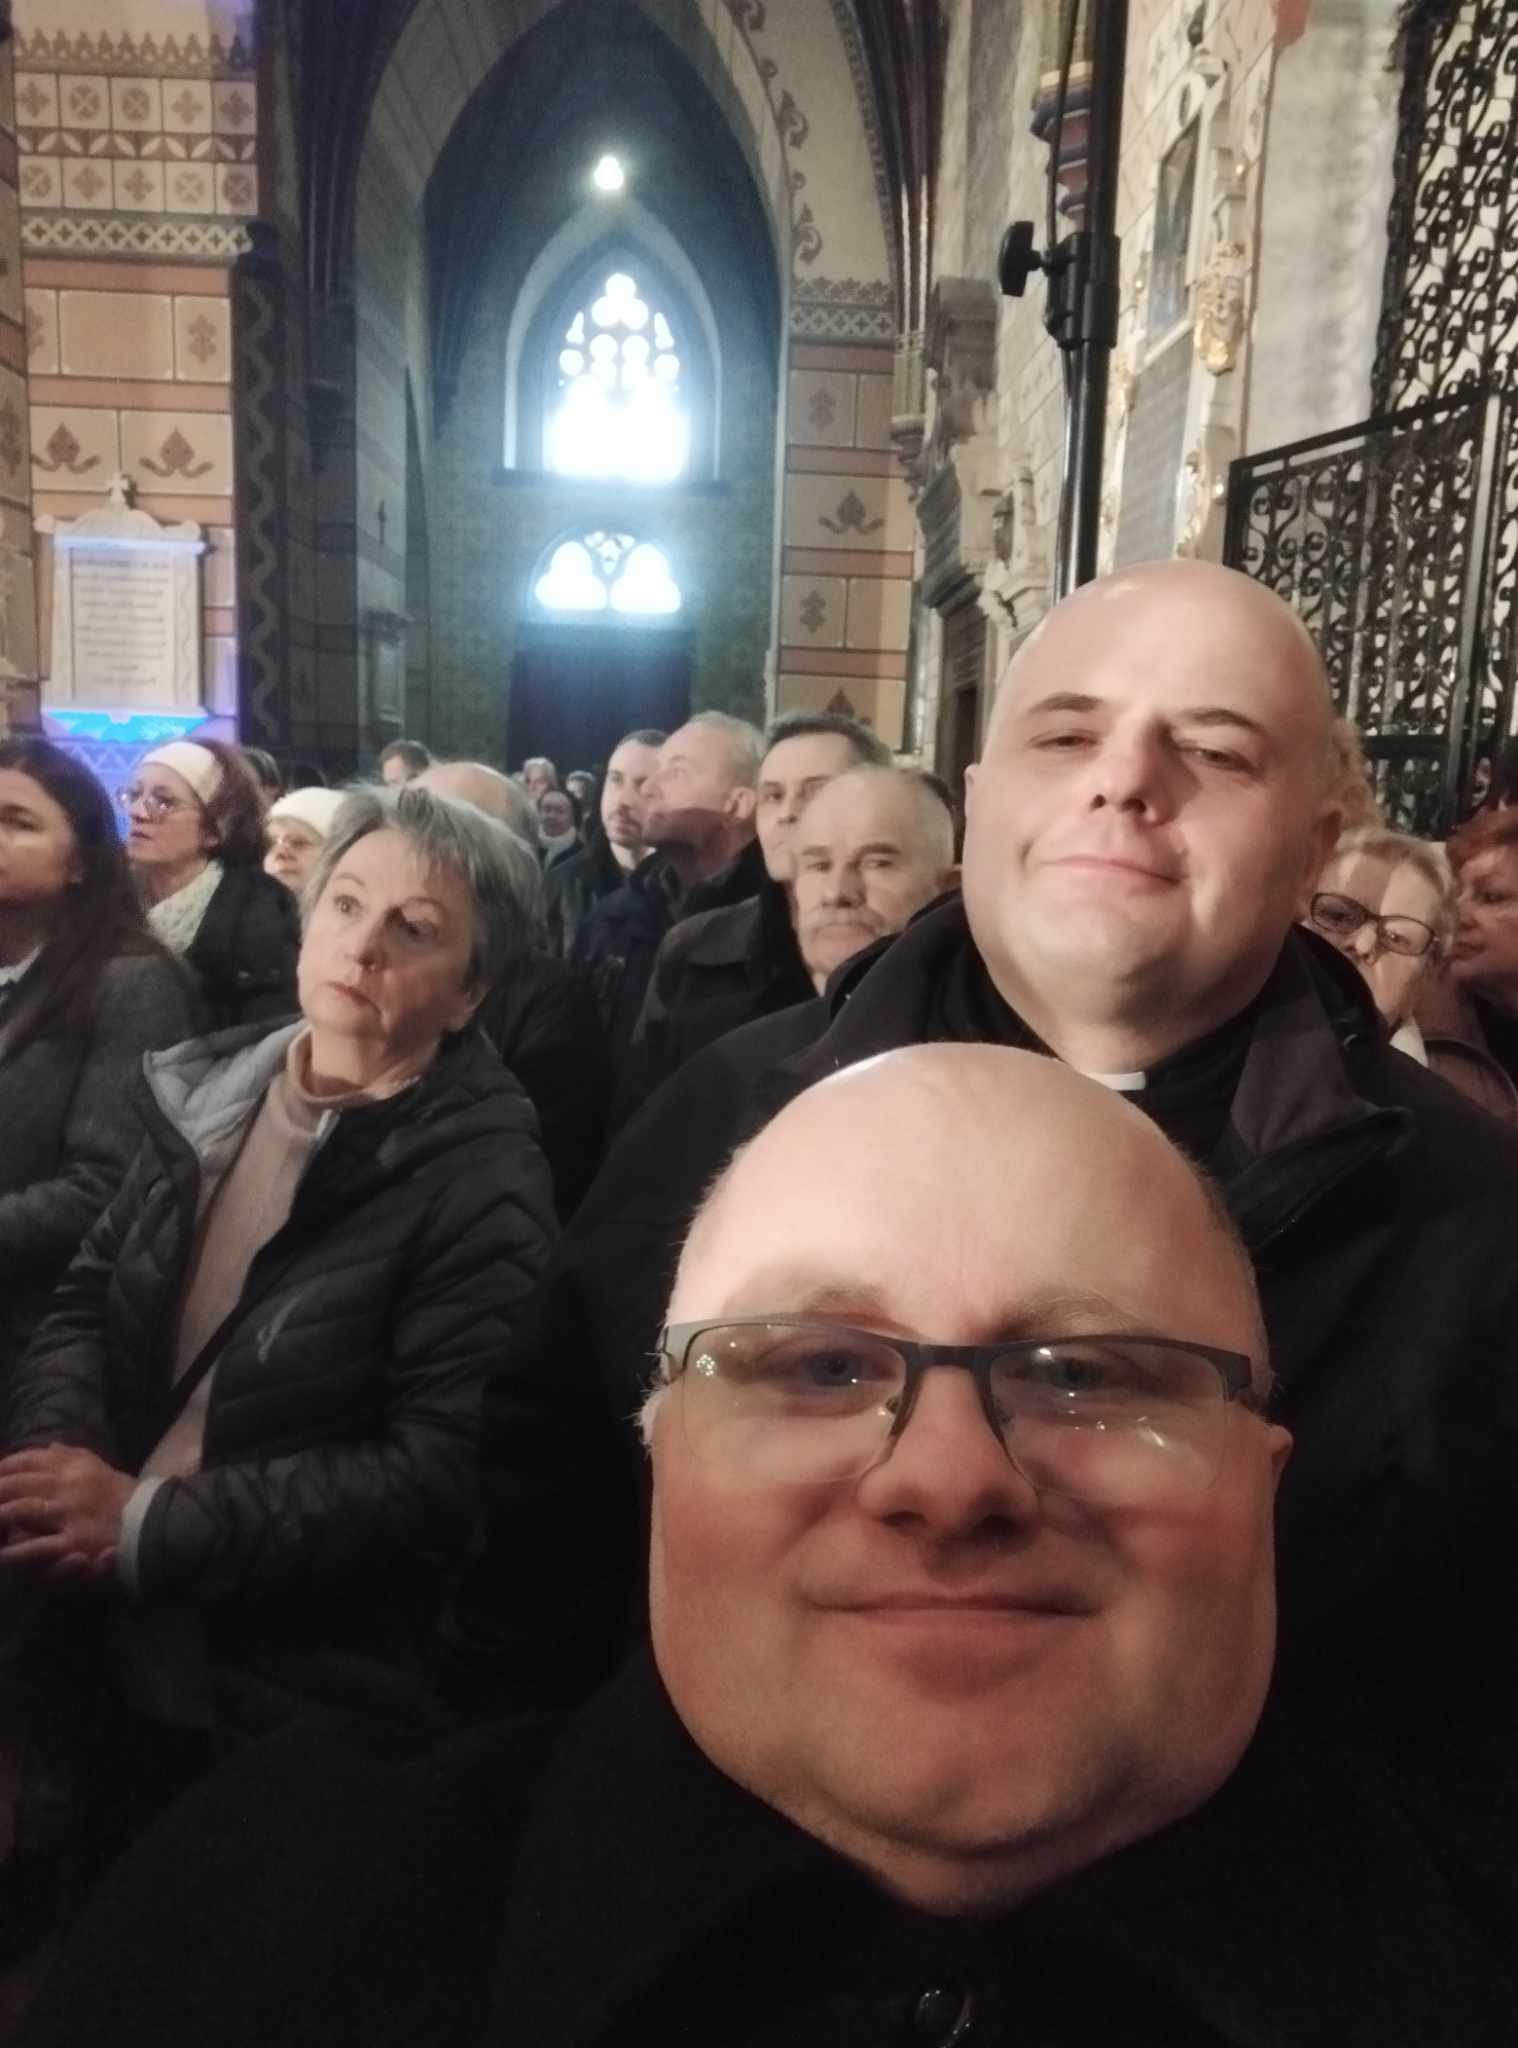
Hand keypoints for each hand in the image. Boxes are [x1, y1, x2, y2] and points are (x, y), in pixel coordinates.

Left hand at [0, 1444, 136, 1578]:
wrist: (148, 1518)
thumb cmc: (119, 1492)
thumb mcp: (97, 1466)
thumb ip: (72, 1455)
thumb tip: (50, 1446)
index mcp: (72, 1465)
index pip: (29, 1459)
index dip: (4, 1466)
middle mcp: (67, 1484)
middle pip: (18, 1483)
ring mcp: (69, 1512)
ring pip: (23, 1510)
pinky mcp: (74, 1540)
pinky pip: (38, 1547)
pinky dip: (16, 1552)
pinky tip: (2, 1554)